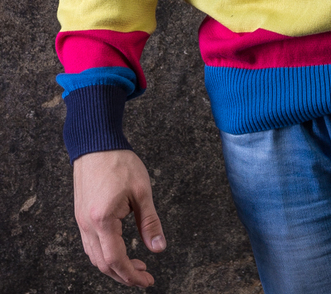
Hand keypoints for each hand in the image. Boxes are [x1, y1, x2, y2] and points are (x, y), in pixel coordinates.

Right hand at [73, 149, 165, 286]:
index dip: (132, 275)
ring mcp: (81, 221)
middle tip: (145, 276)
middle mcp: (87, 225)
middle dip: (124, 275)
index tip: (147, 281)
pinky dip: (104, 254)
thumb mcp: (141, 191)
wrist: (95, 143)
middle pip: (103, 264)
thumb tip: (158, 248)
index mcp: (103, 220)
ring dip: (114, 266)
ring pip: (94, 257)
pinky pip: (90, 245)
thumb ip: (150, 222)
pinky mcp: (81, 215)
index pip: (116, 260)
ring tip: (135, 265)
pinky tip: (118, 249)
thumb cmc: (118, 161)